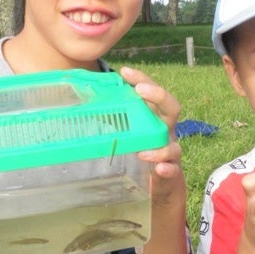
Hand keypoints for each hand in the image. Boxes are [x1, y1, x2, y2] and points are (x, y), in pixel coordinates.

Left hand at [119, 66, 182, 181]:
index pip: (152, 93)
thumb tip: (81, 107)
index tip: (125, 71)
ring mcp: (170, 151)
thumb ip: (111, 120)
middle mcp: (165, 131)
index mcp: (154, 117)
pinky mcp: (170, 172)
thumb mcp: (126, 132)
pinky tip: (160, 169)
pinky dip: (167, 169)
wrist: (156, 182)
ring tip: (142, 147)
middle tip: (139, 90)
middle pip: (172, 108)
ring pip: (174, 144)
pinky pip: (173, 170)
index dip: (142, 79)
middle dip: (158, 95)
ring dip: (159, 143)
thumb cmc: (139, 151)